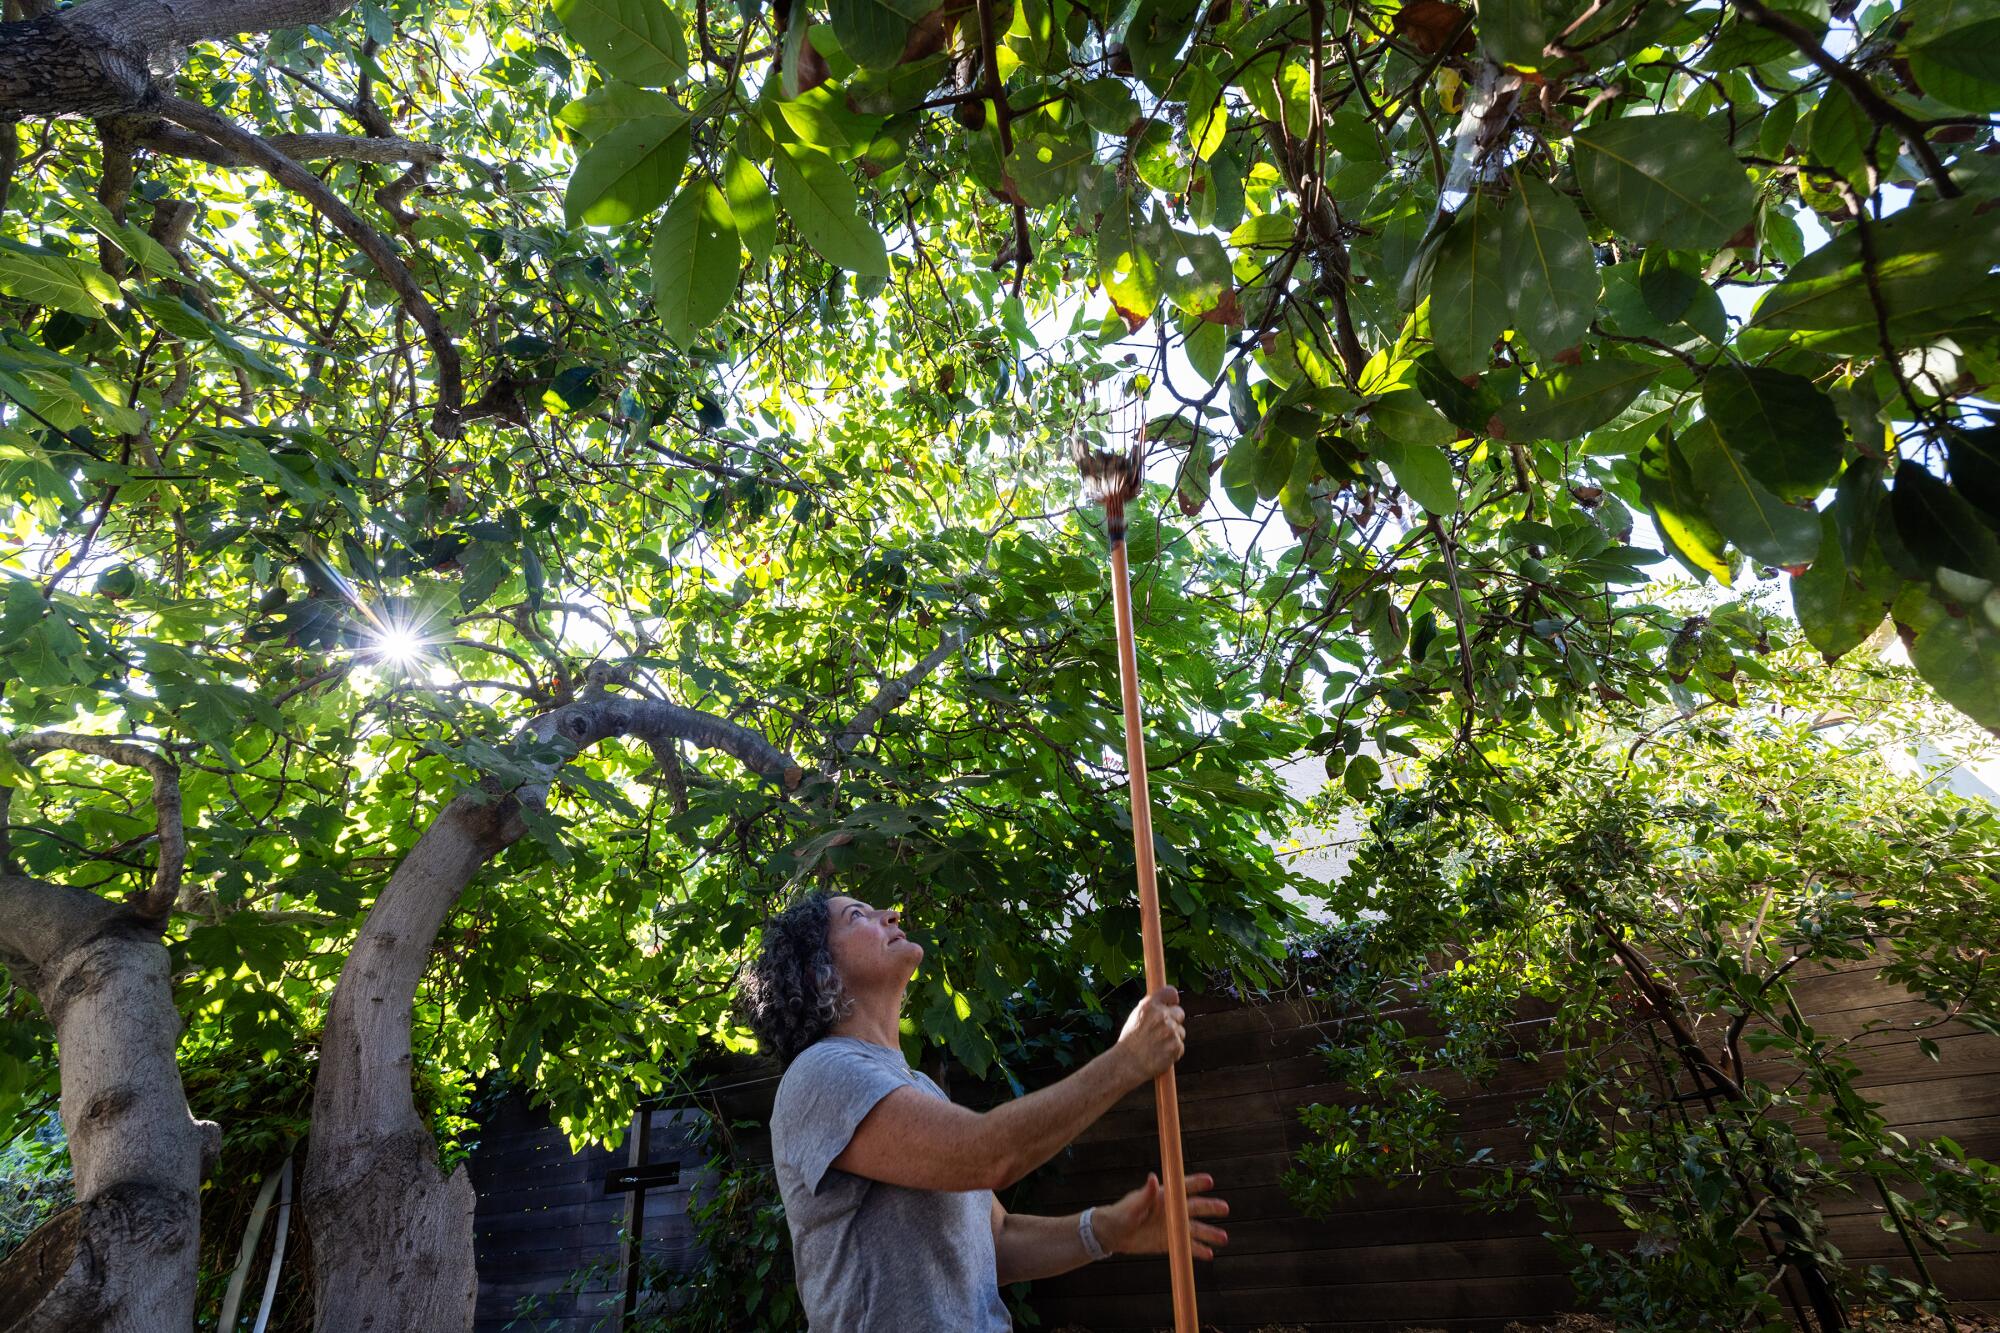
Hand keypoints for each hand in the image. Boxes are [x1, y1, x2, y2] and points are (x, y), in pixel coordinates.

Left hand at [1093, 1172, 1229, 1259]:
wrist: (1114, 1234)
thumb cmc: (1121, 1214)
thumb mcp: (1133, 1205)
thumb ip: (1146, 1194)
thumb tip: (1153, 1178)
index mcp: (1163, 1197)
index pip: (1182, 1188)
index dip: (1196, 1183)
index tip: (1209, 1181)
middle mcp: (1171, 1211)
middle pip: (1195, 1208)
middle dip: (1210, 1208)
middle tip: (1225, 1208)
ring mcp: (1172, 1227)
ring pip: (1194, 1230)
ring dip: (1209, 1233)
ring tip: (1224, 1238)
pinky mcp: (1169, 1242)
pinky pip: (1187, 1247)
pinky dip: (1197, 1251)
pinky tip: (1209, 1254)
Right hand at [1114, 985, 1185, 1083]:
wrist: (1127, 1063)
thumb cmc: (1130, 1041)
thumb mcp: (1136, 1017)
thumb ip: (1151, 1009)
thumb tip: (1166, 1003)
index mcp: (1149, 1006)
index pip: (1170, 992)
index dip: (1173, 998)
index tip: (1173, 1002)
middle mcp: (1161, 1015)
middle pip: (1179, 1012)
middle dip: (1174, 1020)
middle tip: (1162, 1031)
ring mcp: (1170, 1031)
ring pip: (1181, 1031)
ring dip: (1173, 1038)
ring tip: (1157, 1046)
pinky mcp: (1176, 1046)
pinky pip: (1180, 1046)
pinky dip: (1173, 1051)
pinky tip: (1160, 1054)